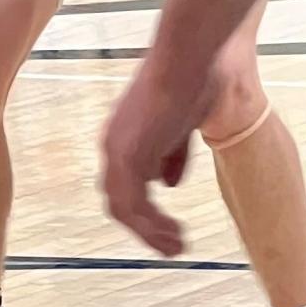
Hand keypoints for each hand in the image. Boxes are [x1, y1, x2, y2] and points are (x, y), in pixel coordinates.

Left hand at [101, 48, 222, 254]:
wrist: (189, 59)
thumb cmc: (192, 82)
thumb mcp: (182, 127)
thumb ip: (171, 155)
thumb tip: (168, 185)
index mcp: (124, 135)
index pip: (123, 183)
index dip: (142, 209)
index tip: (166, 228)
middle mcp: (113, 144)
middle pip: (118, 200)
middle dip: (144, 228)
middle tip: (170, 246)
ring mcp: (117, 149)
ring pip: (123, 207)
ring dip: (148, 232)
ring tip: (176, 248)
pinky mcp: (128, 154)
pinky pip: (132, 204)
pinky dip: (149, 225)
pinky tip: (172, 235)